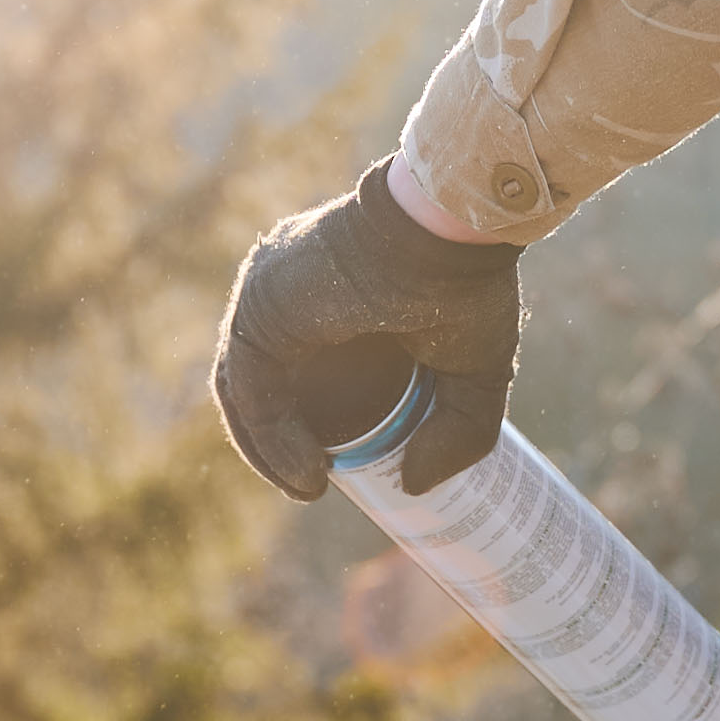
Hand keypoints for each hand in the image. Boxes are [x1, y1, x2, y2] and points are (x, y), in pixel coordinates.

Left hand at [210, 163, 521, 496]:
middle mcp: (286, 292)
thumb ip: (455, 432)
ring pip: (245, 390)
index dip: (306, 425)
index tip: (337, 469)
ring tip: (310, 487)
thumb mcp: (474, 375)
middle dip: (280, 444)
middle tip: (315, 484)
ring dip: (268, 449)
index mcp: (326, 296)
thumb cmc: (467, 287)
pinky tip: (310, 470)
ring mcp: (265, 294)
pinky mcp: (258, 307)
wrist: (449, 234)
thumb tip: (414, 486)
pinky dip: (270, 437)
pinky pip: (249, 388)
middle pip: (262, 383)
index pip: (293, 368)